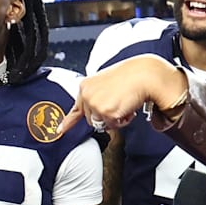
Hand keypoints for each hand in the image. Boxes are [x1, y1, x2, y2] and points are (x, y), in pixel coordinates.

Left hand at [58, 55, 185, 134]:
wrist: (145, 74)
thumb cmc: (131, 77)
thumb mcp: (106, 85)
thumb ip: (96, 97)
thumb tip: (89, 114)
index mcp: (86, 86)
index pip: (75, 108)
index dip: (68, 122)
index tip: (61, 130)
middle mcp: (87, 94)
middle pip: (92, 120)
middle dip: (105, 117)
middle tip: (118, 104)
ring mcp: (95, 103)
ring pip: (102, 125)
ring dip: (114, 119)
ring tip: (123, 104)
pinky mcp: (105, 112)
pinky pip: (113, 126)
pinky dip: (123, 120)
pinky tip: (127, 107)